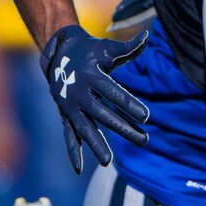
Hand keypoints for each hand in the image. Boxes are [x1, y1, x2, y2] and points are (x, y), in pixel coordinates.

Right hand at [40, 25, 149, 173]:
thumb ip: (129, 47)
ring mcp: (70, 106)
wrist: (57, 53)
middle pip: (103, 114)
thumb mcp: (108, 47)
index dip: (130, 104)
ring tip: (109, 162)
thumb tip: (147, 37)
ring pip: (85, 129)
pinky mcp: (65, 115)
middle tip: (144, 140)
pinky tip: (79, 168)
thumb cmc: (90, 50)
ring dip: (97, 145)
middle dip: (124, 128)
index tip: (147, 116)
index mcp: (91, 75)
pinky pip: (68, 135)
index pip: (114, 93)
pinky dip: (73, 151)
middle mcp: (78, 93)